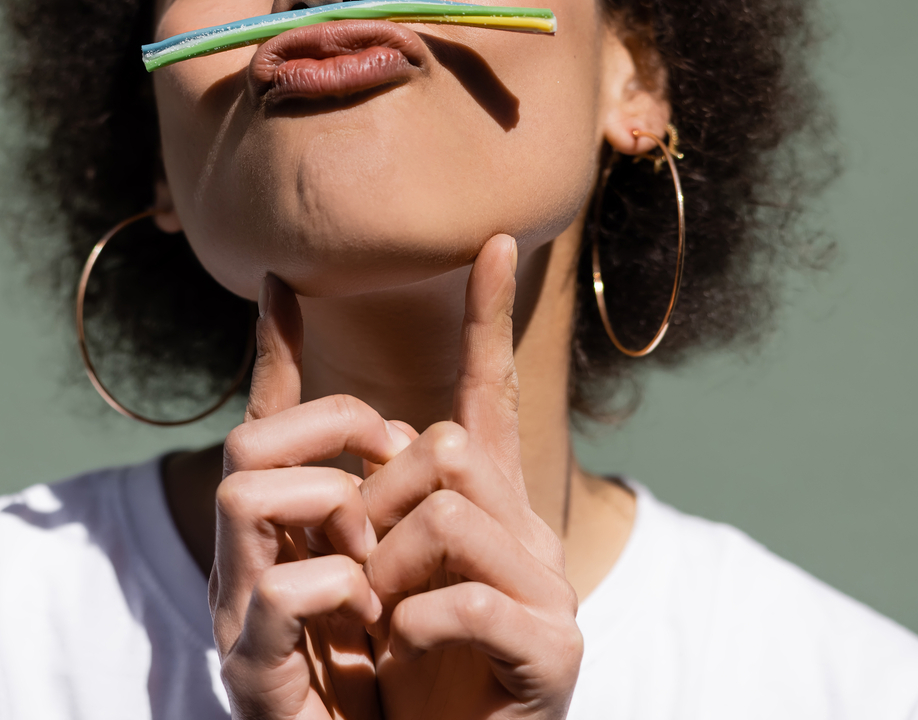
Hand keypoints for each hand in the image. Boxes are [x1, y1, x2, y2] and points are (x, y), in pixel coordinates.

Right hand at [209, 274, 405, 719]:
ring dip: (325, 503)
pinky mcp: (250, 671)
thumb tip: (416, 427)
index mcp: (292, 536)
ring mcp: (241, 614)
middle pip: (249, 439)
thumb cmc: (406, 692)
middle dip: (326, 426)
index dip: (275, 348)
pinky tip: (368, 617)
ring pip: (241, 491)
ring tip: (372, 557)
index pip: (273, 423)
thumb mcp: (418, 578)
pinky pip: (273, 589)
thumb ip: (407, 510)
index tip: (283, 280)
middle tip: (384, 460)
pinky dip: (332, 588)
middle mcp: (251, 563)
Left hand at [358, 235, 583, 718]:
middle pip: (447, 450)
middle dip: (378, 506)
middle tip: (360, 580)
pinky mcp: (556, 651)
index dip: (488, 320)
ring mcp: (552, 589)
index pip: (490, 394)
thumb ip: (361, 496)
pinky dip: (415, 627)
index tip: (493, 243)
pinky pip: (466, 599)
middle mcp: (528, 533)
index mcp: (486, 507)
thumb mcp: (368, 571)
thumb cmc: (401, 674)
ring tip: (381, 626)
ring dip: (388, 570)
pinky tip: (407, 654)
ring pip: (452, 514)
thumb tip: (360, 418)